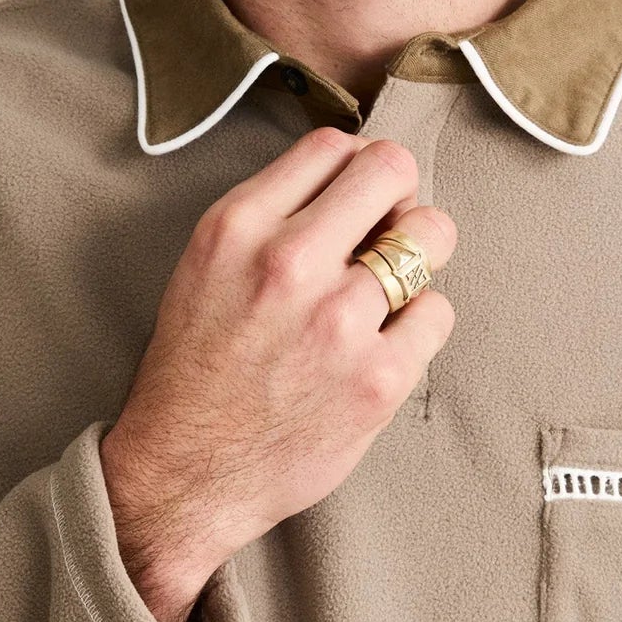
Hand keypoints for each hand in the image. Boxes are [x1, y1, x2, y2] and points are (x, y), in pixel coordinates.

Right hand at [100, 127, 456, 621]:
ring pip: (431, 238)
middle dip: (399, 197)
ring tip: (384, 297)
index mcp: (239, 227)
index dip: (357, 168)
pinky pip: (437, 313)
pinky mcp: (377, 378)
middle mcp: (287, 263)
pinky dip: (419, 325)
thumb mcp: (208, 266)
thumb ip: (274, 216)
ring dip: (416, 262)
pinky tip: (383, 346)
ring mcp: (338, 321)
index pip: (333, 146)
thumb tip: (358, 177)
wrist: (184, 475)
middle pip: (393, 171)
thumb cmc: (198, 370)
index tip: (359, 200)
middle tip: (389, 235)